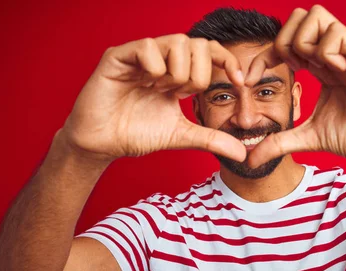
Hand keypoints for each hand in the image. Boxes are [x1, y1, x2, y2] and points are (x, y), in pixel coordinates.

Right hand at [60, 35, 246, 162]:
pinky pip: (147, 47)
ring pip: (177, 42)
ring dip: (178, 72)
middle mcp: (161, 58)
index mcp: (176, 72)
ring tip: (162, 91)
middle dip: (199, 74)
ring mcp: (140, 55)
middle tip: (182, 94)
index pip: (209, 51)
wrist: (103, 144)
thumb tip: (242, 153)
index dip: (227, 61)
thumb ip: (210, 139)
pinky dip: (154, 68)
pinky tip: (146, 85)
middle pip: (197, 43)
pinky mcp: (119, 56)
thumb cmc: (136, 134)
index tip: (239, 82)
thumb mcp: (181, 135)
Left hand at [245, 5, 345, 171]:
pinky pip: (337, 34)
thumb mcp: (310, 138)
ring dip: (304, 43)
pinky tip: (333, 73)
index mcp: (321, 67)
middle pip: (299, 17)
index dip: (263, 56)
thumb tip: (250, 158)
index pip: (286, 43)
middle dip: (283, 40)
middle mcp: (334, 54)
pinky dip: (326, 51)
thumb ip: (280, 143)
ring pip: (316, 16)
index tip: (250, 79)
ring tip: (312, 70)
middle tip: (289, 70)